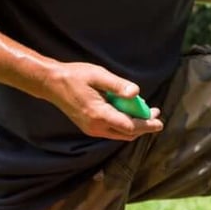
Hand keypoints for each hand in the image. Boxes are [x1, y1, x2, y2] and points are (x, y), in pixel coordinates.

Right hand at [42, 62, 163, 140]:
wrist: (50, 83)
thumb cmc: (74, 76)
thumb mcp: (98, 75)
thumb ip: (117, 85)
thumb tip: (136, 92)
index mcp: (99, 115)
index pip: (129, 126)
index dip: (147, 125)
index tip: (160, 122)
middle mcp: (96, 127)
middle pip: (127, 133)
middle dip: (144, 126)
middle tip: (155, 113)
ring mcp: (92, 129)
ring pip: (121, 134)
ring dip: (135, 126)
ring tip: (147, 112)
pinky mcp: (90, 127)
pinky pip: (113, 130)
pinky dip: (124, 124)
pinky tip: (129, 112)